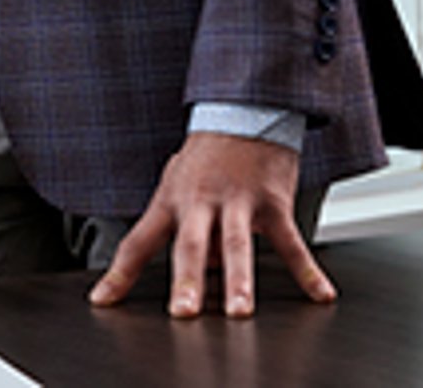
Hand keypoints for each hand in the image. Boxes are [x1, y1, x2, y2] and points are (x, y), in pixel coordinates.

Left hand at [87, 132, 333, 317]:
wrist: (244, 109)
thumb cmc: (207, 153)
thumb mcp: (179, 183)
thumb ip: (183, 229)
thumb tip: (198, 272)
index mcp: (170, 200)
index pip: (138, 241)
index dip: (118, 273)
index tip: (103, 301)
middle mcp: (199, 202)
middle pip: (189, 244)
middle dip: (186, 280)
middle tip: (183, 313)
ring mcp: (237, 201)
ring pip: (237, 244)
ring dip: (239, 279)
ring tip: (240, 311)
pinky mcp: (272, 201)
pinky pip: (291, 241)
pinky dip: (307, 270)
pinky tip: (320, 294)